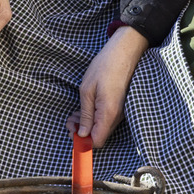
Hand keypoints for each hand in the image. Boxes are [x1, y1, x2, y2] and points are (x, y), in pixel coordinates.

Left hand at [71, 26, 149, 146]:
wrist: (124, 52)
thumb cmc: (104, 67)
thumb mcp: (87, 90)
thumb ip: (85, 114)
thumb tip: (83, 134)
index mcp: (108, 113)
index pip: (97, 141)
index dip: (84, 142)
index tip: (72, 134)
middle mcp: (117, 116)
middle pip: (99, 135)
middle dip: (82, 132)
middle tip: (69, 122)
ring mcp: (120, 112)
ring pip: (101, 127)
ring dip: (86, 124)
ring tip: (73, 114)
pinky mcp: (120, 106)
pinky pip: (106, 119)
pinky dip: (94, 117)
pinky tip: (84, 109)